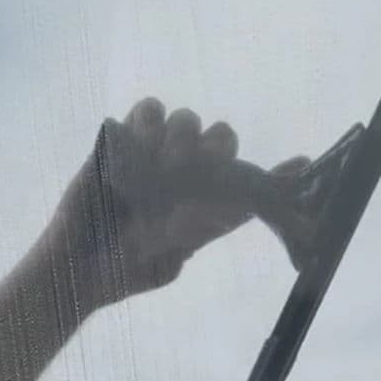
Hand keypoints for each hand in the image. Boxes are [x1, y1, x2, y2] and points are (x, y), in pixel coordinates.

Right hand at [44, 97, 308, 309]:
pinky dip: (149, 122)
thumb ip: (213, 225)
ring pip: (185, 120)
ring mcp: (151, 157)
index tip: (304, 166)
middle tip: (202, 168)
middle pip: (219, 138)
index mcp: (202, 204)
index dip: (278, 173)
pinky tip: (143, 148)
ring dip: (182, 135)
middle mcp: (182, 178)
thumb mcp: (178, 255)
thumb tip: (255, 203)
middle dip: (217, 148)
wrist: (76, 268)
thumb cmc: (124, 270)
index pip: (247, 180)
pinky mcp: (120, 142)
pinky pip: (146, 110)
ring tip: (167, 164)